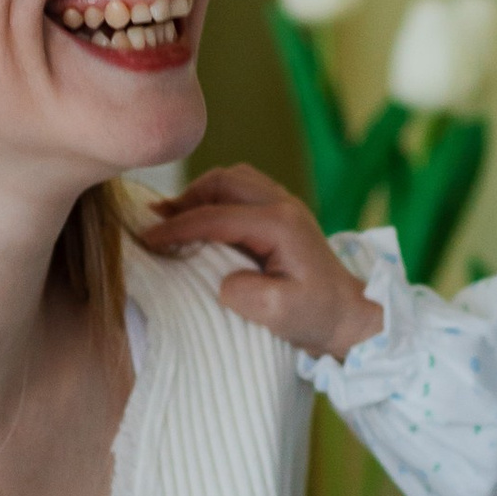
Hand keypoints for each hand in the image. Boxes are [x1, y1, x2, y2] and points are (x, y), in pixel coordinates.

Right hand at [142, 164, 383, 363]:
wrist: (350, 315)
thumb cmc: (317, 316)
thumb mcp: (278, 313)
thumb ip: (243, 293)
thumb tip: (221, 279)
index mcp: (280, 225)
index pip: (216, 216)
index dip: (177, 227)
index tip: (146, 239)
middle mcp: (283, 205)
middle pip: (224, 181)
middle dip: (186, 198)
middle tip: (156, 221)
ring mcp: (285, 204)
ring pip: (233, 178)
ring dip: (201, 193)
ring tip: (174, 216)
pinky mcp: (283, 213)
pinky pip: (243, 188)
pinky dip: (217, 197)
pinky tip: (202, 217)